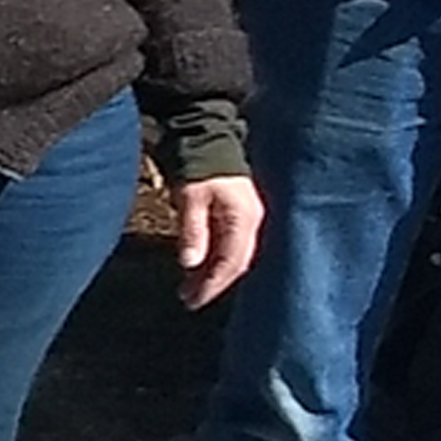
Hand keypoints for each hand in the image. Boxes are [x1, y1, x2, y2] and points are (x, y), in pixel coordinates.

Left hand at [172, 172, 266, 310]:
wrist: (208, 139)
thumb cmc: (199, 166)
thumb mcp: (191, 197)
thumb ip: (193, 230)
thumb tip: (191, 264)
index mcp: (244, 218)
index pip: (232, 261)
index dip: (213, 283)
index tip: (194, 300)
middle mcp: (252, 222)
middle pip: (236, 263)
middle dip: (213, 284)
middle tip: (188, 301)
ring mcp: (248, 220)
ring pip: (233, 257)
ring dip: (211, 274)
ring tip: (187, 290)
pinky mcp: (239, 218)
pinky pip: (230, 247)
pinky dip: (214, 261)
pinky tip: (196, 270)